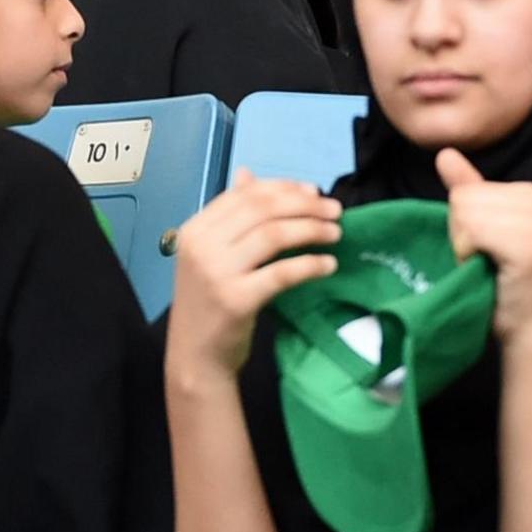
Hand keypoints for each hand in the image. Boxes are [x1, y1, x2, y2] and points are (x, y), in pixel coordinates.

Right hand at [167, 173, 343, 378]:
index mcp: (196, 229)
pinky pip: (282, 273)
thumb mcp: (212, 255)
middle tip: (335, 210)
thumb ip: (230, 217)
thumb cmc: (208, 305)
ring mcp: (217, 272)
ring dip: (312, 230)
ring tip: (335, 234)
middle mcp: (202, 245)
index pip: (245, 195)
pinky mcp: (236, 299)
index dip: (284, 188)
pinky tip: (328, 265)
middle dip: (304, 205)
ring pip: (273, 235)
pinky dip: (310, 264)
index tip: (314, 191)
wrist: (195, 358)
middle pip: (262, 209)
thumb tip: (248, 173)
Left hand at [437, 147, 531, 339]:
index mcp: (530, 192)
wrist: (524, 327)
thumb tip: (445, 154)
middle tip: (486, 259)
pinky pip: (473, 232)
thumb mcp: (481, 227)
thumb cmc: (498, 281)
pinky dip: (470, 255)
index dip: (463, 224)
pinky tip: (489, 269)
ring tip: (487, 264)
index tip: (486, 249)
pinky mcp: (529, 244)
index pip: (465, 190)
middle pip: (462, 199)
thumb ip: (467, 190)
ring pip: (465, 214)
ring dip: (465, 246)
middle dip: (462, 234)